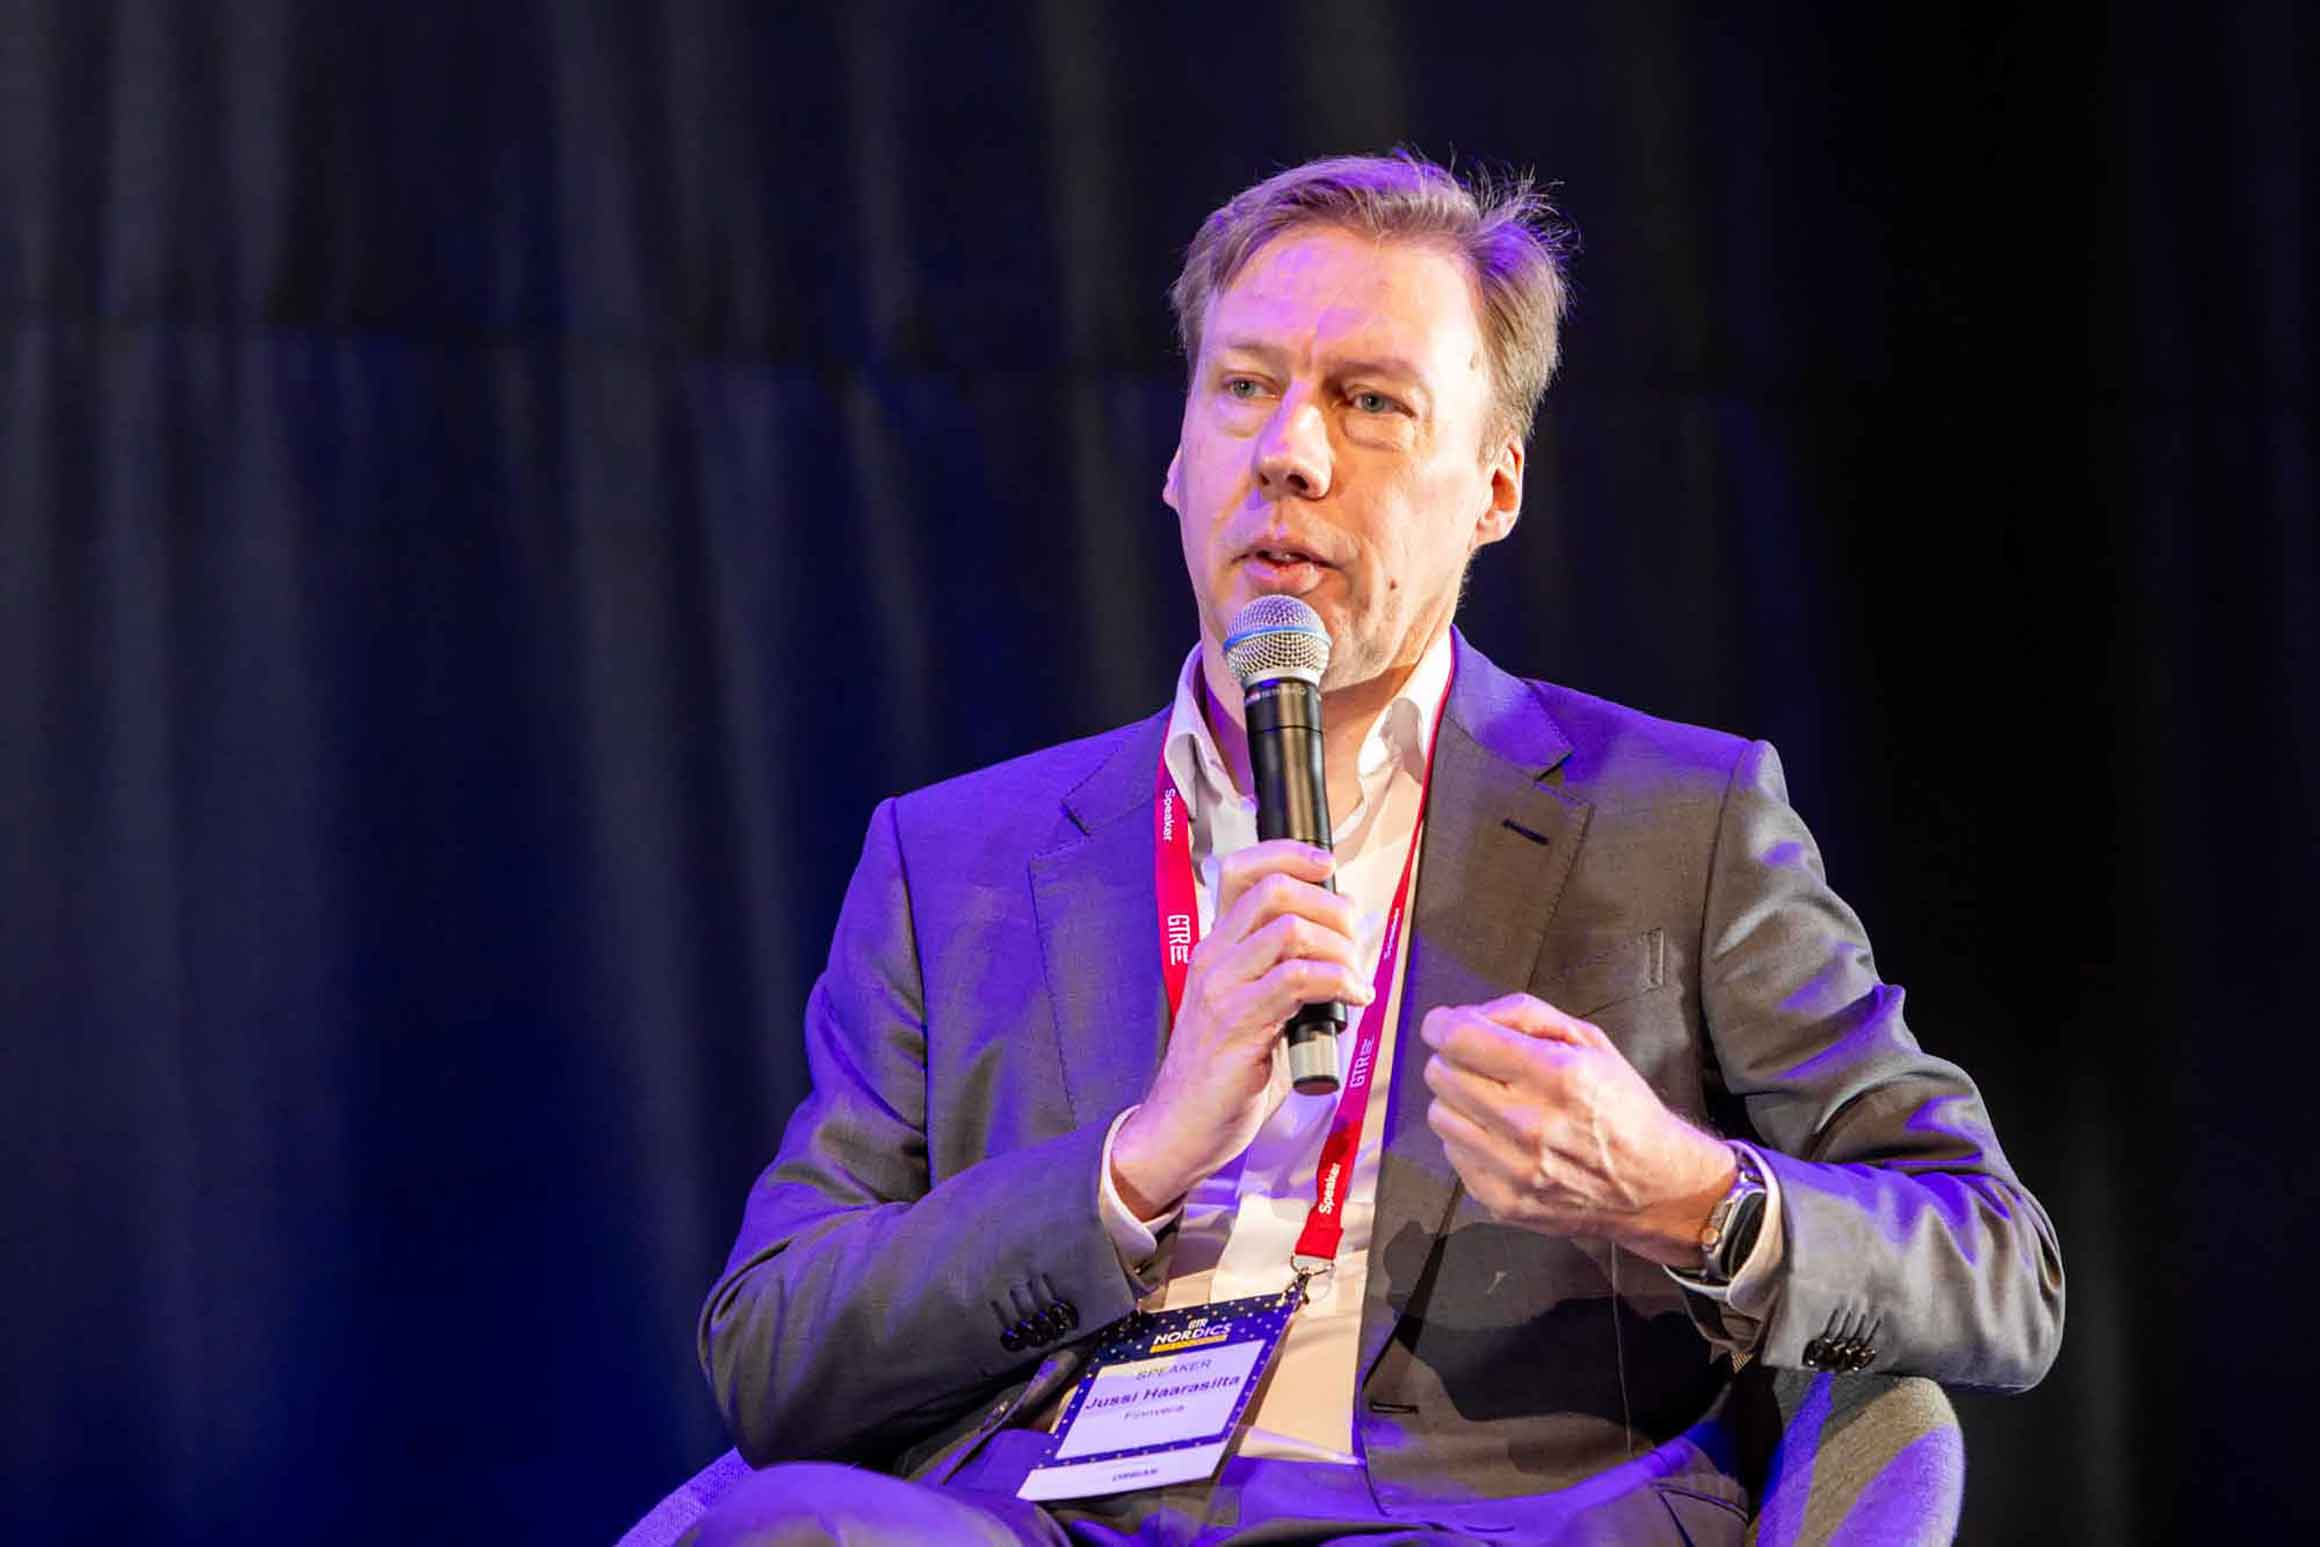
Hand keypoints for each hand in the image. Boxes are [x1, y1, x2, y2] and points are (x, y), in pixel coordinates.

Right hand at [1110, 840, 1374, 1216]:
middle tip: (1354, 940)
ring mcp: (1222, 989)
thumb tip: (1341, 950)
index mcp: (1216, 947)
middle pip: (1274, 889)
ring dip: (1340, 948)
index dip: (1289, 854)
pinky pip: (1297, 979)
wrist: (1180, 1127)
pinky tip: (1353, 997)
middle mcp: (1214, 957)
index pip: (1242, 870)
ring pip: (1289, 929)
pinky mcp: (1238, 1024)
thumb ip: (1283, 975)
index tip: (1327, 867)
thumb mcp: (1252, 1009)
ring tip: (1356, 976)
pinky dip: (1339, 981)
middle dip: (1331, 905)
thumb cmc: (1222, 1074)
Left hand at [1420, 993, 1733, 1266]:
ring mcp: (1514, 1170)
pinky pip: (1453, 1154)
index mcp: (1557, 1076)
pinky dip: (1469, 1139)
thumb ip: (1526, 1015)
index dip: (1441, 1025)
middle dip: (1453, 1060)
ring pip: (1439, 1115)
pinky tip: (1501, 1138)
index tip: (1442, 1024)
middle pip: (1441, 1075)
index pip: (1461, 1040)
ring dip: (1458, 1101)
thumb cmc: (1621, 1106)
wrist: (1653, 1187)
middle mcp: (1531, 1125)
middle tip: (1478, 1064)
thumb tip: (1465, 1016)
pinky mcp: (1502, 1202)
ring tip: (1492, 1103)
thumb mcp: (1590, 1042)